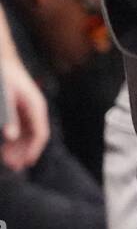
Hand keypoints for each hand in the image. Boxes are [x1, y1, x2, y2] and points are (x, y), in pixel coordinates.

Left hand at [1, 54, 49, 170]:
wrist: (3, 61)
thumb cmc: (5, 78)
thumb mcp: (6, 98)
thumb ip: (10, 118)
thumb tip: (11, 136)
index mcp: (36, 107)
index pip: (40, 134)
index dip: (33, 150)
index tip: (25, 163)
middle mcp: (36, 109)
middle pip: (35, 136)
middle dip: (24, 152)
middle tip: (13, 166)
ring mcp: (30, 109)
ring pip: (29, 134)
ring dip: (19, 148)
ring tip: (7, 160)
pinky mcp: (23, 109)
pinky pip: (23, 128)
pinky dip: (16, 139)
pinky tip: (6, 147)